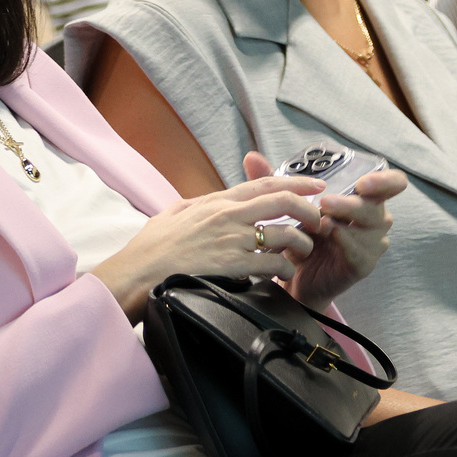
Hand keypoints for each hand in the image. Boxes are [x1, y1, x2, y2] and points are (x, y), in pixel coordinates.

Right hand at [89, 170, 326, 321]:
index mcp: (217, 201)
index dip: (296, 182)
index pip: (265, 184)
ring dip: (300, 244)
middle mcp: (229, 216)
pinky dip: (284, 268)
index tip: (316, 185)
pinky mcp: (233, 265)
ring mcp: (232, 240)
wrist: (138, 273)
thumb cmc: (151, 248)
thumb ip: (197, 204)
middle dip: (308, 209)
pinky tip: (284, 274)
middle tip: (319, 219)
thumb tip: (209, 201)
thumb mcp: (174, 213)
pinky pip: (272, 264)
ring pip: (284, 235)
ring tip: (303, 252)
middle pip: (283, 203)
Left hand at [243, 152, 405, 311]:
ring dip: (346, 222)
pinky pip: (361, 252)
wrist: (294, 275)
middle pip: (378, 205)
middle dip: (352, 203)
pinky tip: (330, 239)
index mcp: (364, 198)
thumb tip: (251, 156)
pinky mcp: (364, 264)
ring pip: (372, 227)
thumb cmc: (299, 234)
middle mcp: (374, 218)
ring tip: (321, 223)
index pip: (391, 183)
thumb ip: (271, 181)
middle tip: (325, 204)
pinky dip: (346, 243)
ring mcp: (372, 243)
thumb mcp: (286, 206)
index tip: (363, 182)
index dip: (385, 180)